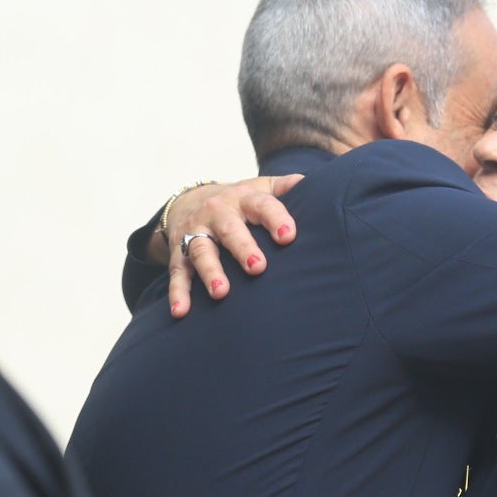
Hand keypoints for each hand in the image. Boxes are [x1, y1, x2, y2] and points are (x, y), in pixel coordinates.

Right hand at [154, 176, 303, 317]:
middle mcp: (218, 213)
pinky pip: (177, 273)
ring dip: (210, 271)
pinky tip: (181, 312)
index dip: (275, 219)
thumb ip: (287, 186)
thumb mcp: (261, 188)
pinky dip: (177, 293)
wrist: (191, 200)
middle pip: (230, 230)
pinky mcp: (179, 253)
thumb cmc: (239, 202)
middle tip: (257, 267)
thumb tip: (318, 184)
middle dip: (242, 247)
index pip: (262, 206)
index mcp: (243, 198)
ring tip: (221, 292)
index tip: (288, 236)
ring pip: (202, 252)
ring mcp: (196, 233)